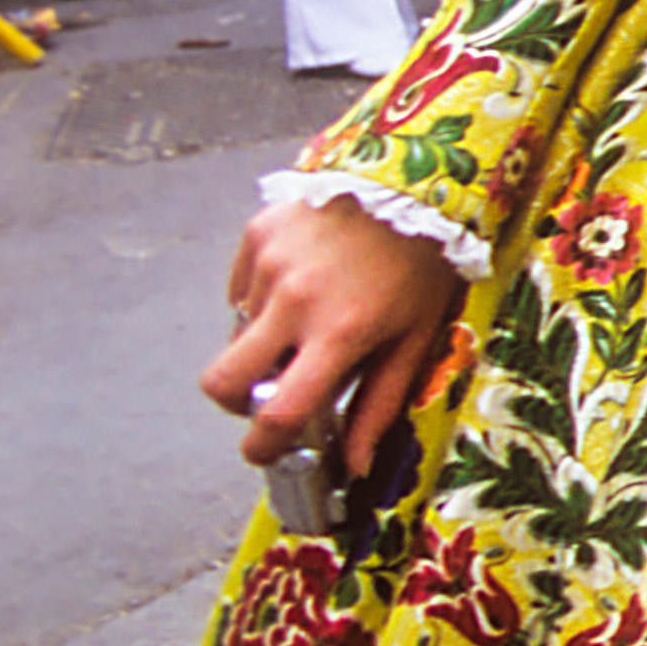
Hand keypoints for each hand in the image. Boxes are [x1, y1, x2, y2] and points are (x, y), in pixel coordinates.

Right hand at [205, 195, 463, 480]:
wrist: (415, 181)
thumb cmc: (424, 261)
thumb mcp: (417, 336)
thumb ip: (380, 403)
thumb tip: (356, 464)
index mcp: (340, 332)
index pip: (277, 411)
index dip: (262, 445)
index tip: (264, 452)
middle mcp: (295, 299)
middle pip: (222, 381)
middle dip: (234, 401)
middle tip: (266, 393)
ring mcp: (270, 264)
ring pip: (236, 332)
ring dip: (262, 341)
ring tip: (311, 318)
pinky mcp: (258, 234)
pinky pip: (241, 289)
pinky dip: (262, 299)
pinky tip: (304, 282)